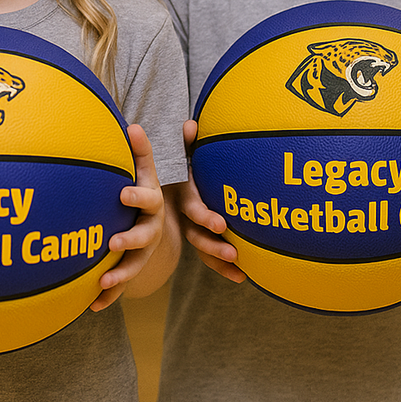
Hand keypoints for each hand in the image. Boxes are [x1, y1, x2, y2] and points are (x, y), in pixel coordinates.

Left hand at [90, 124, 164, 310]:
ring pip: (134, 265)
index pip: (148, 199)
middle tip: (112, 241)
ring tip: (102, 280)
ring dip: (120, 274)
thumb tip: (132, 126)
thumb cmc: (143, 190)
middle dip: (130, 239)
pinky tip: (91, 306)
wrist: (156, 223)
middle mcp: (151, 230)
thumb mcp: (146, 171)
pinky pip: (120, 285)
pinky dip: (108, 296)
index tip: (122, 193)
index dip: (137, 197)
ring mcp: (142, 253)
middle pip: (144, 237)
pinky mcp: (131, 269)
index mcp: (152, 205)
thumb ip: (141, 151)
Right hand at [177, 119, 244, 282]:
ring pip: (203, 249)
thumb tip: (191, 124)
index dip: (205, 216)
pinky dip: (225, 268)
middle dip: (214, 245)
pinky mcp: (199, 240)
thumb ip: (186, 144)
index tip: (220, 224)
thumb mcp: (179, 155)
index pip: (193, 208)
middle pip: (197, 234)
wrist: (157, 190)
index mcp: (183, 196)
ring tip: (240, 267)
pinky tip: (244, 278)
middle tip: (232, 251)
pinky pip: (210, 258)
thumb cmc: (175, 168)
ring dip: (220, 260)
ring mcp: (190, 230)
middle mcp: (184, 217)